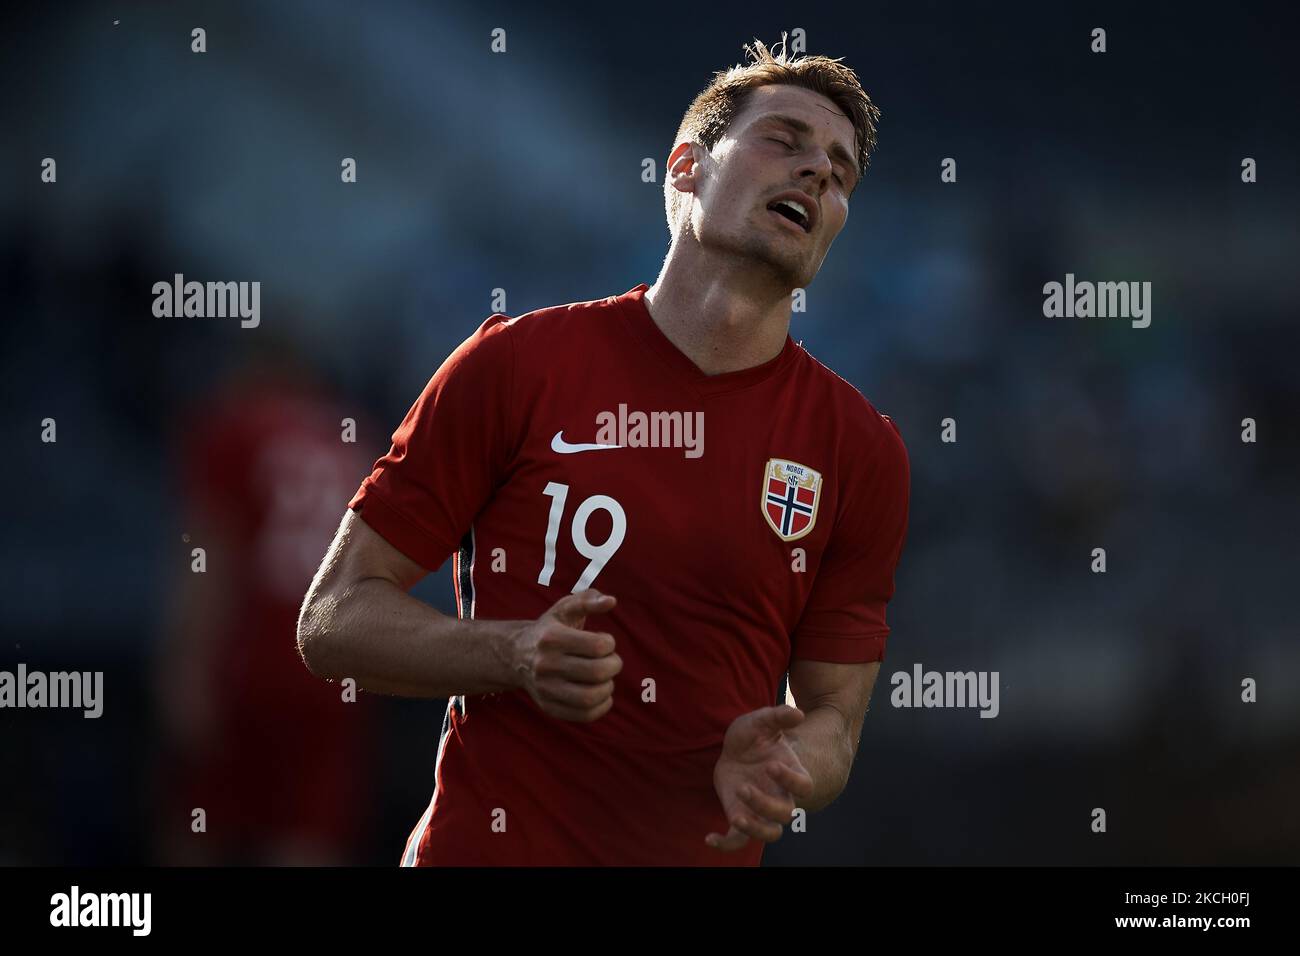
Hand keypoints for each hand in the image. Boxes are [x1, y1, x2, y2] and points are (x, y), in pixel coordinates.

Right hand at [510, 589, 621, 721]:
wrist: (516, 655)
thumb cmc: (549, 628)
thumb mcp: (564, 608)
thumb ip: (588, 599)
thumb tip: (611, 601)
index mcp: (552, 638)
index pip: (597, 646)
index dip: (609, 644)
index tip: (604, 642)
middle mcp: (545, 665)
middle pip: (596, 673)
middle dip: (614, 666)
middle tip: (611, 661)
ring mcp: (545, 689)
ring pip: (589, 698)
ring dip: (608, 688)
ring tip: (606, 679)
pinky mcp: (548, 706)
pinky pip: (582, 715)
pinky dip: (601, 708)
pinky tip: (602, 696)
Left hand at [706, 704, 814, 851]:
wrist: (736, 749)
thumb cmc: (754, 735)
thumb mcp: (762, 720)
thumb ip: (779, 716)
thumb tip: (798, 712)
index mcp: (791, 773)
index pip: (804, 786)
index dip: (792, 780)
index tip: (771, 765)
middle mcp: (781, 796)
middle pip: (786, 815)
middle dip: (766, 805)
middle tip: (744, 787)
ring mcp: (761, 810)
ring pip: (770, 834)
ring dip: (755, 828)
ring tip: (736, 817)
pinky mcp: (741, 817)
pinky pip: (737, 840)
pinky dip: (725, 844)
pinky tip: (709, 837)